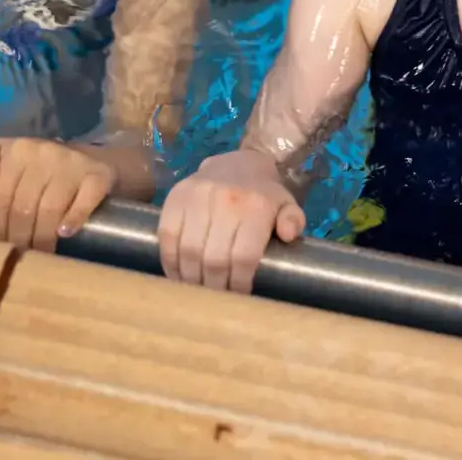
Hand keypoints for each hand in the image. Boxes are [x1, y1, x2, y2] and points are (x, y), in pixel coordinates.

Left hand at [0, 137, 114, 252]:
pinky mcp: (98, 175)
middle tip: (19, 257)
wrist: (90, 159)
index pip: (0, 198)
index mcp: (17, 150)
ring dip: (42, 238)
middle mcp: (44, 152)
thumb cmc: (38, 166)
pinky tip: (65, 233)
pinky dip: (73, 219)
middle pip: (23, 207)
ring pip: (49, 209)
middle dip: (19, 238)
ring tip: (39, 254)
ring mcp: (72, 163)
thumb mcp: (5, 155)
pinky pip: (84, 201)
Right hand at [157, 149, 304, 292]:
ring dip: (190, 279)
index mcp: (256, 206)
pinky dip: (170, 261)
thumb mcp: (287, 205)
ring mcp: (196, 197)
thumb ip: (293, 221)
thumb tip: (288, 235)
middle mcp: (225, 200)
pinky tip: (177, 275)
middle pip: (213, 259)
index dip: (238, 283)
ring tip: (196, 290)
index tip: (237, 296)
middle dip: (214, 286)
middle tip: (215, 298)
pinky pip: (167, 237)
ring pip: (188, 251)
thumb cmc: (265, 194)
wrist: (240, 162)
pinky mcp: (175, 197)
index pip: (243, 256)